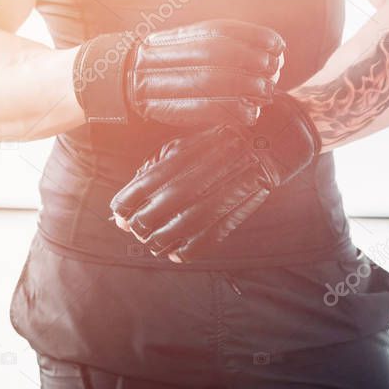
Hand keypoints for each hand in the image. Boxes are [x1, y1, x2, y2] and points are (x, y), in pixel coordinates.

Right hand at [73, 19, 283, 126]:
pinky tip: (249, 114)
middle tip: (275, 71)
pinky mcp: (158, 109)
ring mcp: (158, 82)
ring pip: (209, 81)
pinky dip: (229, 112)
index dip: (253, 36)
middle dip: (253, 63)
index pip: (219, 31)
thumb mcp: (179, 45)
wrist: (106, 81)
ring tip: (267, 92)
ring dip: (246, 88)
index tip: (278, 45)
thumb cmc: (155, 65)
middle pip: (217, 54)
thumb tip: (263, 50)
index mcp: (174, 37)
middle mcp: (164, 55)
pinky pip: (198, 110)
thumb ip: (212, 45)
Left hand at [110, 93, 320, 261]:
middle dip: (140, 225)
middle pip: (155, 212)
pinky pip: (205, 239)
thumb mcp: (183, 143)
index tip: (119, 214)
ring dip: (160, 240)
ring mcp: (218, 194)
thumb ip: (154, 168)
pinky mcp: (237, 210)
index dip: (124, 206)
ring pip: (179, 229)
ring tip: (154, 243)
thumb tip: (130, 196)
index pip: (140, 188)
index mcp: (180, 156)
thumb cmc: (218, 140)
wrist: (270, 135)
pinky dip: (187, 251)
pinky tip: (176, 253)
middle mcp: (197, 176)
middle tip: (136, 229)